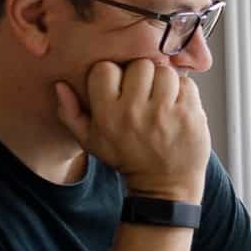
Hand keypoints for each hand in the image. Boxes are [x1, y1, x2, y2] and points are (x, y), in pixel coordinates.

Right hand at [57, 60, 209, 203]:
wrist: (164, 185)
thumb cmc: (126, 158)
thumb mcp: (91, 141)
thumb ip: (71, 114)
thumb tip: (60, 85)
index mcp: (108, 115)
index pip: (105, 69)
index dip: (113, 74)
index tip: (119, 87)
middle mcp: (135, 111)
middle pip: (138, 65)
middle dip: (142, 75)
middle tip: (144, 91)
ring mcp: (165, 112)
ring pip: (164, 71)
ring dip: (164, 81)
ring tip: (162, 97)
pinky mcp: (189, 114)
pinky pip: (187, 83)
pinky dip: (184, 90)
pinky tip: (177, 105)